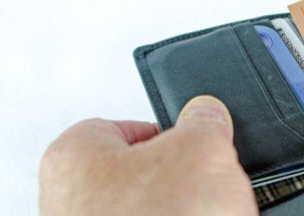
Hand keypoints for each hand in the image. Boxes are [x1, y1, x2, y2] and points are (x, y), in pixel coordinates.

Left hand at [39, 96, 257, 215]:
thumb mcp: (201, 149)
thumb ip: (203, 121)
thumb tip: (208, 114)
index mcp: (75, 158)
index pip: (120, 126)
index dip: (164, 131)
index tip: (190, 139)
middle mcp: (73, 204)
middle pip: (139, 174)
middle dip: (179, 177)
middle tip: (206, 179)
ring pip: (152, 211)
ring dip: (186, 209)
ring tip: (213, 211)